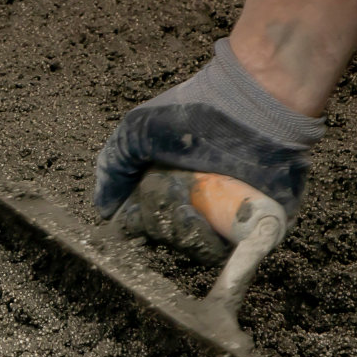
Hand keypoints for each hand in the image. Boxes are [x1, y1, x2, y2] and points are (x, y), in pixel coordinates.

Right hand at [94, 39, 322, 261]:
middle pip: (163, 235)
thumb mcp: (136, 130)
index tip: (134, 211)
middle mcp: (192, 200)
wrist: (251, 106)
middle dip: (159, 219)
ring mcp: (220, 215)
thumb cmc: (196, 111)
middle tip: (169, 192)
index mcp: (165, 182)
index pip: (141, 219)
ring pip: (190, 246)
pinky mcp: (249, 225)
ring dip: (182, 231)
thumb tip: (105, 210)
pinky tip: (204, 222)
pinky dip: (208, 244)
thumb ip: (113, 167)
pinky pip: (224, 250)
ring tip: (188, 205)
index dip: (134, 220)